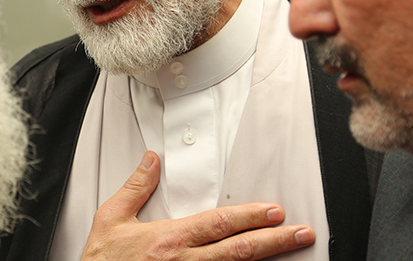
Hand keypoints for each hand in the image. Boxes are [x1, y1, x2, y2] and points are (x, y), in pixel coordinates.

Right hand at [80, 151, 314, 260]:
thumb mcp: (112, 219)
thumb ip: (135, 188)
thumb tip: (151, 161)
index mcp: (169, 240)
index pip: (218, 224)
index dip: (249, 217)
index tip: (274, 211)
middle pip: (238, 251)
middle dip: (273, 241)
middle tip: (300, 232)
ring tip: (292, 251)